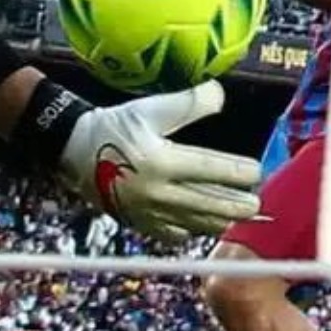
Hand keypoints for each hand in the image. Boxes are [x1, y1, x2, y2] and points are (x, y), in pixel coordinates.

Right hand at [58, 81, 261, 240]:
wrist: (74, 151)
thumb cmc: (115, 126)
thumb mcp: (150, 108)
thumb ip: (189, 102)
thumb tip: (220, 96)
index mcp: (162, 161)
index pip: (213, 170)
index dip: (239, 173)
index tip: (256, 172)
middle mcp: (158, 192)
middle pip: (210, 205)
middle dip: (237, 206)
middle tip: (256, 204)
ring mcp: (149, 212)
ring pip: (196, 224)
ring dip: (220, 220)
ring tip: (237, 215)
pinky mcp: (140, 223)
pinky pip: (175, 235)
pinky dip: (193, 231)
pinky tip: (203, 224)